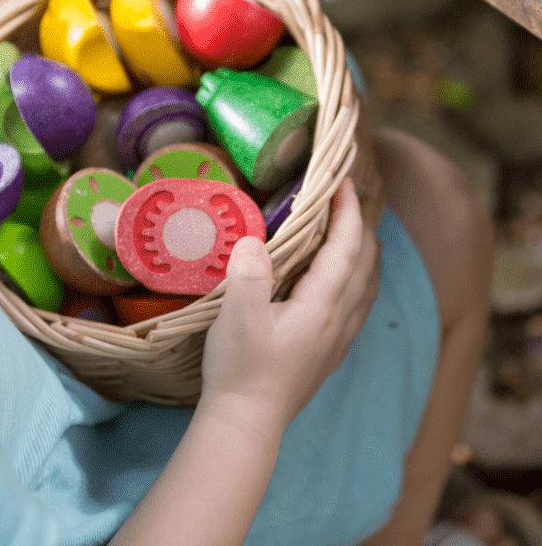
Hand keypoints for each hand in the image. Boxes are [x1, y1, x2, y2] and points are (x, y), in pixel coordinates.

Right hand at [201, 177, 381, 434]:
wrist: (246, 423)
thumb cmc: (240, 369)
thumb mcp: (237, 318)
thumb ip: (249, 275)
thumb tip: (253, 239)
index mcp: (321, 306)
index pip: (346, 248)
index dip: (348, 212)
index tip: (344, 182)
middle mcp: (338, 321)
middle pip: (366, 265)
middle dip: (361, 227)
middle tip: (346, 199)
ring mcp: (337, 340)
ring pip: (367, 287)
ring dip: (365, 254)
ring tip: (352, 233)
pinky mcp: (328, 354)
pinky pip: (358, 306)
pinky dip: (360, 280)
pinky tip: (343, 284)